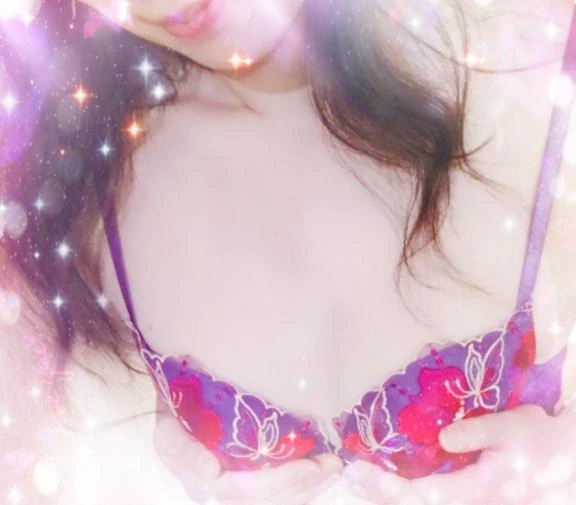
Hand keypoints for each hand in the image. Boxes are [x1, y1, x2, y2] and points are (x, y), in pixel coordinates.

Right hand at [153, 395, 342, 504]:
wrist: (175, 412)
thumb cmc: (174, 415)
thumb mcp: (167, 429)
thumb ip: (183, 450)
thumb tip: (210, 471)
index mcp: (203, 484)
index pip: (245, 491)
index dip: (280, 482)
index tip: (309, 466)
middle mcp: (220, 497)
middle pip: (267, 501)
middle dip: (303, 484)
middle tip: (332, 463)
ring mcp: (235, 495)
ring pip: (276, 502)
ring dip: (307, 488)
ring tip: (332, 468)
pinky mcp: (247, 488)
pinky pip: (278, 497)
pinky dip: (301, 488)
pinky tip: (321, 477)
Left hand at [343, 404, 575, 503]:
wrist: (567, 460)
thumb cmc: (540, 440)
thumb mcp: (513, 428)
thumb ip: (477, 433)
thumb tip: (441, 440)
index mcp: (481, 489)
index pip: (427, 495)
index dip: (395, 489)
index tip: (366, 475)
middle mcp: (475, 503)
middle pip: (424, 504)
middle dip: (388, 495)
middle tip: (357, 479)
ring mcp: (476, 503)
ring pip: (432, 503)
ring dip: (400, 494)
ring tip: (369, 482)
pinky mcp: (477, 497)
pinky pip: (441, 498)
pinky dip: (416, 493)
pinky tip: (398, 483)